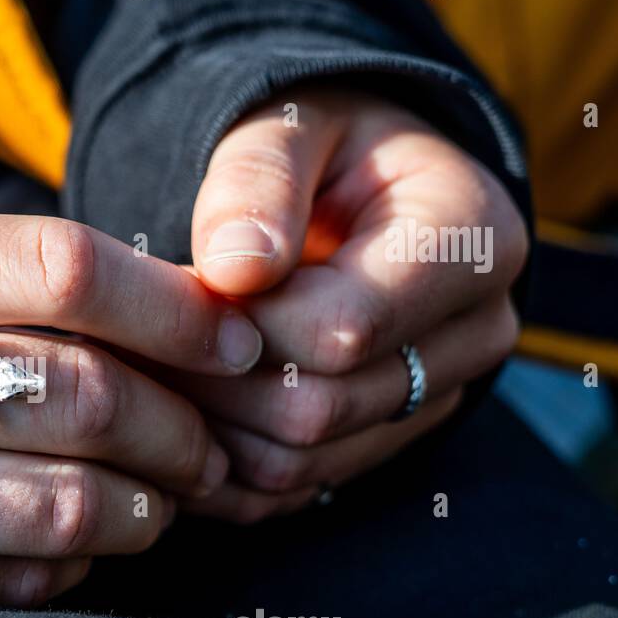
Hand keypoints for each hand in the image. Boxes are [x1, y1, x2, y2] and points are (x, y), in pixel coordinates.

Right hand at [0, 207, 259, 617]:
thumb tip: (164, 311)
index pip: (59, 268)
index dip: (170, 306)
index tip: (228, 339)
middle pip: (79, 395)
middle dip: (179, 425)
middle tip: (209, 439)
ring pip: (61, 504)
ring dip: (147, 508)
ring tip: (163, 498)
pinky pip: (10, 582)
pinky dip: (77, 564)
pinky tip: (85, 540)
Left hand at [173, 88, 527, 521]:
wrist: (350, 184)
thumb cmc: (316, 144)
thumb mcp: (286, 126)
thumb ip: (259, 182)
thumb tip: (236, 270)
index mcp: (473, 242)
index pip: (345, 330)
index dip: (243, 322)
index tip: (185, 288)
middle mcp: (473, 334)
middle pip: (320, 410)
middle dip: (214, 380)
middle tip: (144, 339)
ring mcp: (432, 399)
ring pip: (298, 463)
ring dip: (206, 427)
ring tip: (152, 368)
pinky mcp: (381, 443)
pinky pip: (287, 491)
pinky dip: (216, 464)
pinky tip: (172, 413)